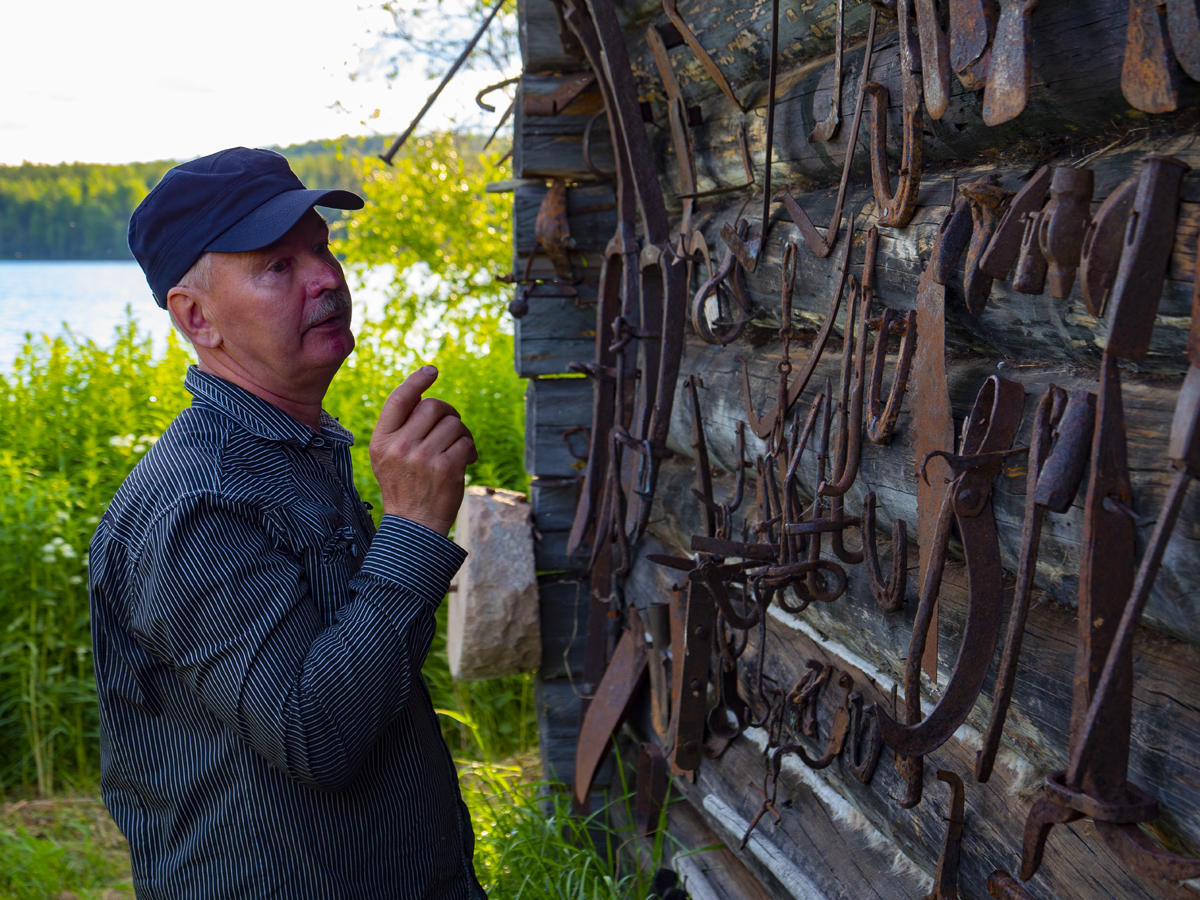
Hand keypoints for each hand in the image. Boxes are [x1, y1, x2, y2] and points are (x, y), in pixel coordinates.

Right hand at [369, 366, 477, 535]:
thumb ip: (399, 429)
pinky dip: (470, 450)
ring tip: (458, 450)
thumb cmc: (404, 487)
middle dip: (449, 413)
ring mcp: (422, 457)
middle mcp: (399, 446)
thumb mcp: (387, 457)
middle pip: (433, 406)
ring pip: (454, 423)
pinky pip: (466, 442)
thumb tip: (422, 396)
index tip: (432, 370)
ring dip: (461, 434)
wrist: (413, 527)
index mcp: (381, 440)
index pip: (399, 399)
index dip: (417, 380)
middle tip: (453, 428)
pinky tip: (465, 462)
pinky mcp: (446, 468)